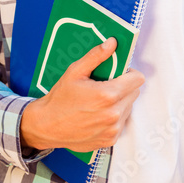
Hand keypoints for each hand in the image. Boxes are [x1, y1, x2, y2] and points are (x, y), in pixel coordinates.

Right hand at [20, 38, 144, 152]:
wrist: (45, 126)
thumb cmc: (59, 98)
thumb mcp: (75, 72)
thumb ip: (96, 56)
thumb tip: (113, 42)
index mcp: (108, 95)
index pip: (138, 79)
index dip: (129, 74)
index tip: (118, 74)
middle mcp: (113, 114)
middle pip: (134, 93)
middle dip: (124, 87)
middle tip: (106, 86)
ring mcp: (112, 129)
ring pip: (128, 107)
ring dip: (120, 102)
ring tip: (100, 102)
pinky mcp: (110, 139)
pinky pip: (122, 122)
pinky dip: (114, 117)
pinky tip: (97, 114)